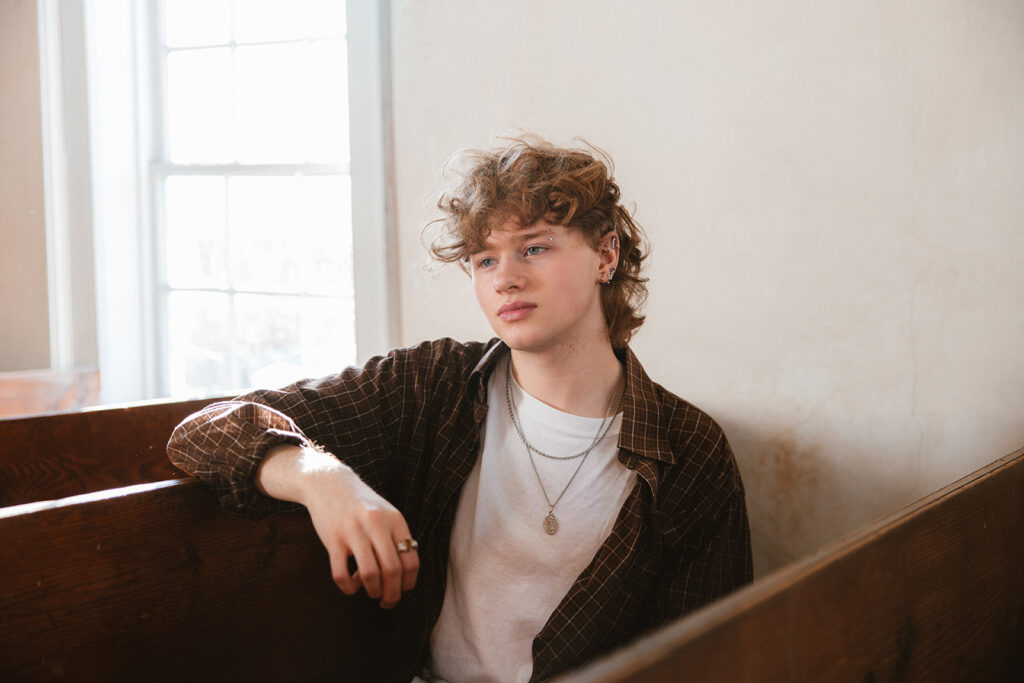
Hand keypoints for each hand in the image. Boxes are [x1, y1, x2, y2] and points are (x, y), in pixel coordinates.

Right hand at [258, 445, 419, 607]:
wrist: (328, 483)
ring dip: (373, 591)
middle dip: (392, 594)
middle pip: (392, 571)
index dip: (409, 582)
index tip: (403, 589)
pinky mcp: (333, 539)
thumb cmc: (361, 504)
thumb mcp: (386, 514)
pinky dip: (348, 588)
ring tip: (371, 592)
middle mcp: (376, 525)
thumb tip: (405, 575)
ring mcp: (353, 532)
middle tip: (388, 601)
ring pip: (370, 575)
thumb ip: (397, 538)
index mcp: (395, 520)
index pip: (411, 560)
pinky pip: (341, 574)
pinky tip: (351, 585)